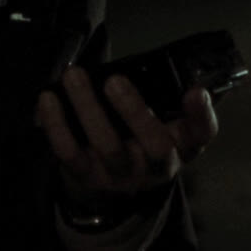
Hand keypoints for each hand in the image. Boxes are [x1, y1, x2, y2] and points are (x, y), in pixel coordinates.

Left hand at [35, 68, 218, 209]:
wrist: (109, 187)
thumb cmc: (140, 138)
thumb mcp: (164, 122)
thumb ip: (173, 96)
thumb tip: (191, 63)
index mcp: (182, 145)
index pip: (202, 134)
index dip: (202, 115)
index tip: (195, 91)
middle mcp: (156, 166)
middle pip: (156, 147)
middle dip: (135, 112)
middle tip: (115, 80)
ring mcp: (121, 175)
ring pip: (109, 146)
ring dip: (88, 107)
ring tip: (74, 75)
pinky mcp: (87, 177)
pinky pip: (70, 153)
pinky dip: (56, 125)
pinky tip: (48, 98)